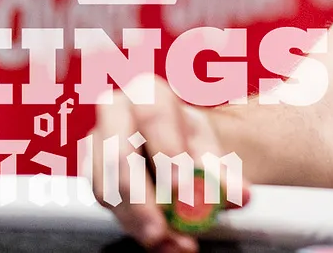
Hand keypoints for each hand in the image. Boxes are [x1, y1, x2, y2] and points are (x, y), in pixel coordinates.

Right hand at [90, 74, 249, 252]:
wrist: (170, 147)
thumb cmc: (187, 139)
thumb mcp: (209, 149)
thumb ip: (224, 172)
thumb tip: (240, 195)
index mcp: (148, 94)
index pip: (154, 115)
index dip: (167, 150)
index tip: (182, 186)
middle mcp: (115, 115)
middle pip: (119, 155)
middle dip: (142, 197)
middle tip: (164, 227)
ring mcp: (97, 145)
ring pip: (107, 187)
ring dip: (138, 220)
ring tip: (169, 240)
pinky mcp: (92, 175)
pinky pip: (105, 205)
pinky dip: (133, 225)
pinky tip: (158, 239)